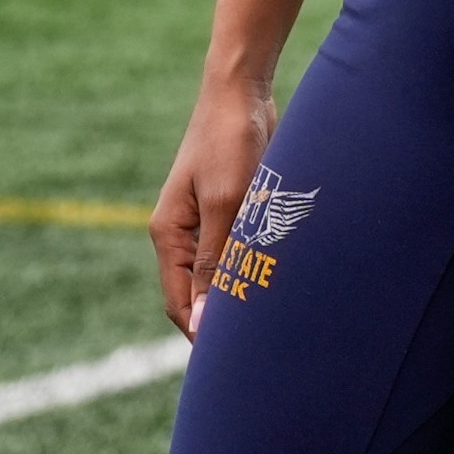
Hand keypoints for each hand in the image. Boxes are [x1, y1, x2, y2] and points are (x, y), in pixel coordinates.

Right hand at [149, 79, 275, 337]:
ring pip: (223, 272)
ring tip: (277, 319)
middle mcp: (182, 233)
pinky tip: (283, 277)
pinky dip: (255, 264)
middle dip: (225, 320)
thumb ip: (217, 261)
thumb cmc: (231, 143)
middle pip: (200, 293)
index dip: (204, 334)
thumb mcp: (226, 204)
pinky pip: (239, 248)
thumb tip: (204, 321)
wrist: (242, 93)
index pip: (182, 303)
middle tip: (261, 348)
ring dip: (244, 291)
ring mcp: (205, 220)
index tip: (234, 360)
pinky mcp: (229, 207)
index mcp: (170, 236)